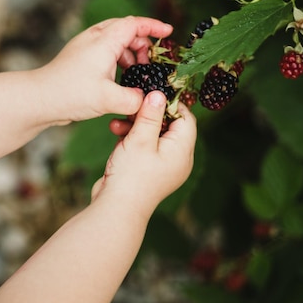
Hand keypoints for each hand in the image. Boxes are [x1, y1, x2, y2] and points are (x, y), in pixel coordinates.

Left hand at [35, 16, 172, 123]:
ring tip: (136, 75)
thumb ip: (134, 100)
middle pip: (127, 30)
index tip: (169, 33)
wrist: (39, 99)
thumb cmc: (70, 94)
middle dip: (143, 44)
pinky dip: (118, 62)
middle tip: (152, 64)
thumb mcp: (109, 100)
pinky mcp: (81, 58)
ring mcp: (86, 47)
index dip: (154, 26)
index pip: (135, 24)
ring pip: (116, 42)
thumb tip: (147, 100)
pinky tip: (120, 81)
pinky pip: (106, 53)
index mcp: (104, 41)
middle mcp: (94, 38)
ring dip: (130, 55)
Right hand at [91, 91, 196, 217]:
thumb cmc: (131, 176)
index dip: (170, 103)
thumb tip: (159, 94)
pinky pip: (145, 147)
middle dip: (148, 114)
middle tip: (132, 107)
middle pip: (169, 125)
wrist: (116, 209)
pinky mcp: (148, 170)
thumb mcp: (140, 139)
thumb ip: (150, 115)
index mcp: (183, 151)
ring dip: (136, 126)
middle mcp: (177, 159)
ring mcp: (163, 166)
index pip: (185, 118)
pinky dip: (132, 139)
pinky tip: (117, 134)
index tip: (152, 93)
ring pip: (153, 135)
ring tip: (118, 123)